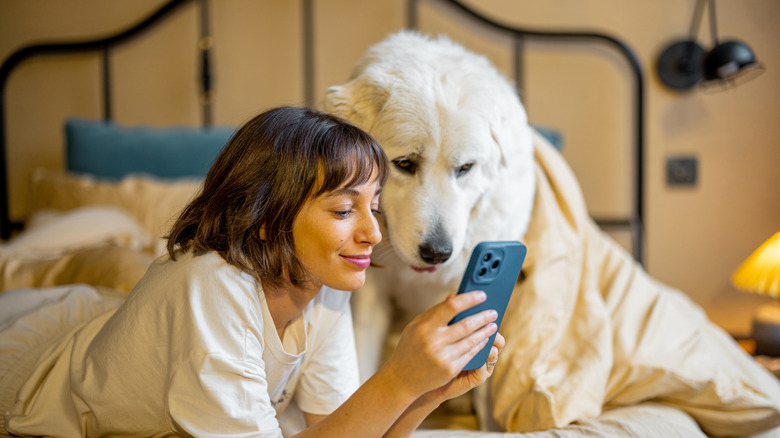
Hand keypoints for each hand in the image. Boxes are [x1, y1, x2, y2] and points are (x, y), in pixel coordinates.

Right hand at [382, 291, 498, 397]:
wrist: (402, 379)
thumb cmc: (410, 348)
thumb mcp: (416, 326)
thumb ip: (435, 312)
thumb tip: (455, 296)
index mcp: (425, 326)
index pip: (451, 307)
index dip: (469, 300)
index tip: (482, 296)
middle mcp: (434, 341)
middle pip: (466, 324)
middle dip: (483, 317)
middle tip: (493, 312)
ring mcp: (443, 357)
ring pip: (472, 340)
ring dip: (485, 332)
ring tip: (493, 325)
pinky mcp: (450, 369)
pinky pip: (470, 354)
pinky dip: (479, 346)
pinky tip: (484, 340)